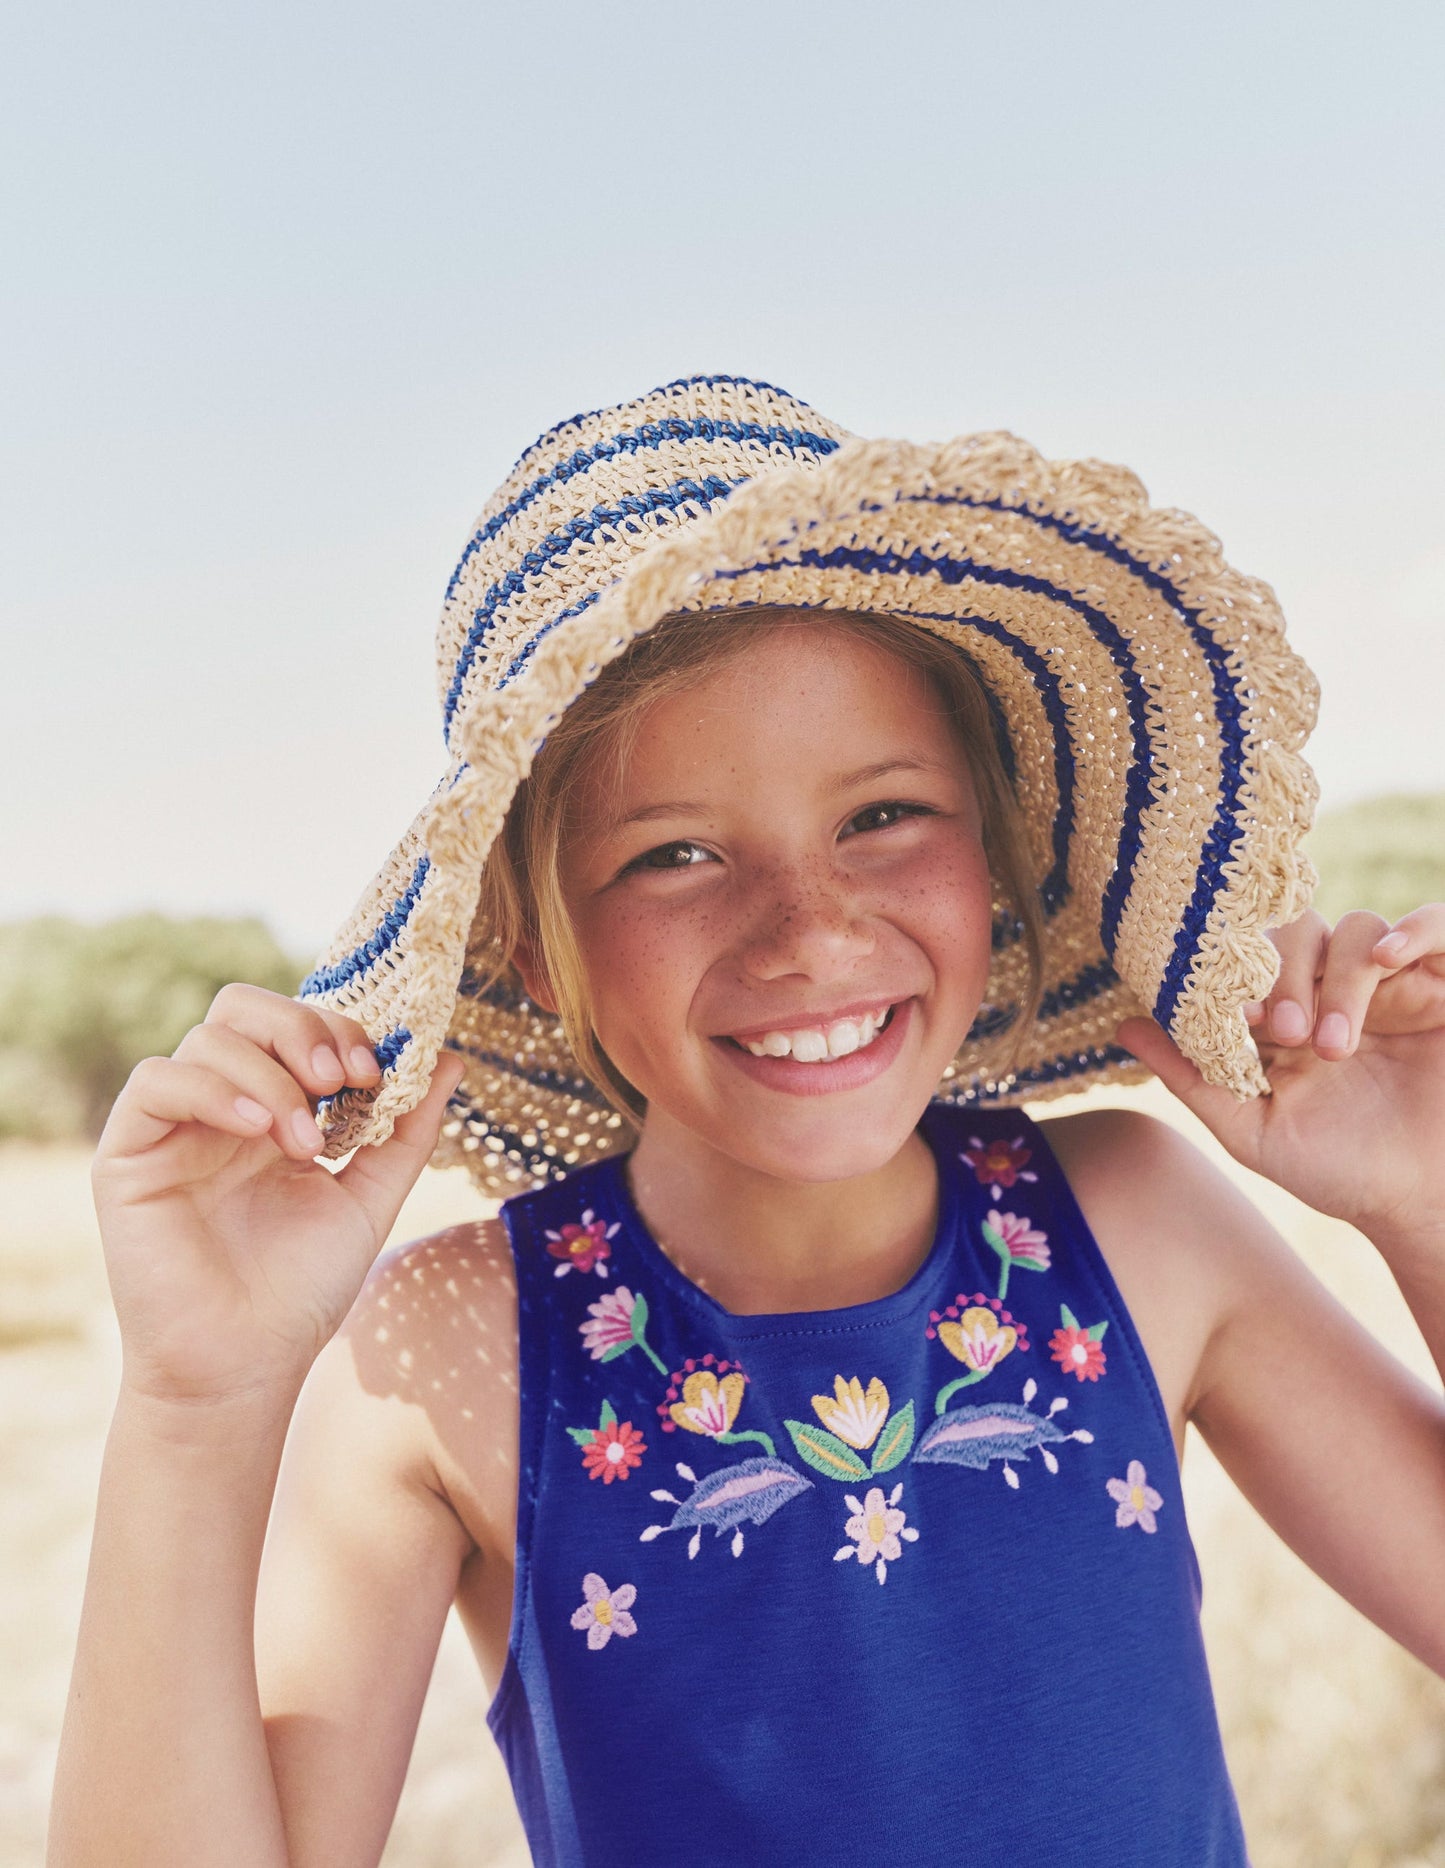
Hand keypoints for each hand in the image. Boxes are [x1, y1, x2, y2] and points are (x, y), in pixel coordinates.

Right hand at [92, 983, 465, 1406]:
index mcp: (271, 1109)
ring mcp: (172, 1128)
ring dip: (270, 1074)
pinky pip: (155, 1082)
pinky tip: (255, 1131)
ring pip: (207, 1040)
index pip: (293, 1024)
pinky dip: (212, 1089)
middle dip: (302, 1028)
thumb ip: (406, 1130)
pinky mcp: (127, 1156)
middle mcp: (219, 1108)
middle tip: (341, 1078)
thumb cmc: (301, 1290)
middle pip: (242, 1009)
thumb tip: (450, 1059)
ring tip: (305, 1141)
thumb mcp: (368, 1197)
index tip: (377, 1070)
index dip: (337, 1029)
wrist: (244, 1367)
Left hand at [1118, 906, 1444, 1244]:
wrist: (1422, 1203)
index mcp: (1284, 1011)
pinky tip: (1388, 957)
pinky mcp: (1443, 986)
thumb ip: (1192, 1077)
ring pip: (1355, 930)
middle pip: (1298, 930)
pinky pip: (1437, 924)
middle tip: (1286, 1033)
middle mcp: (1333, 986)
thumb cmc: (1339, 1171)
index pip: (1252, 955)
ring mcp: (1392, 983)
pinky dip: (1414, 927)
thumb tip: (1122, 1026)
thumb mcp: (1254, 1129)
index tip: (1237, 1018)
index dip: (1238, 973)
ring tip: (1334, 1047)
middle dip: (1284, 975)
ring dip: (1339, 979)